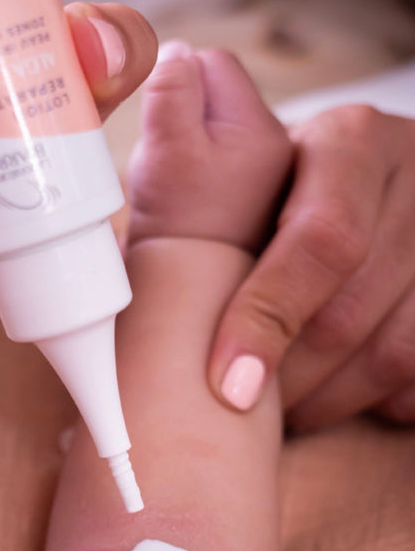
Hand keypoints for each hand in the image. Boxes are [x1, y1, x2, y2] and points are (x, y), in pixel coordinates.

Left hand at [207, 104, 414, 425]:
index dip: (270, 318)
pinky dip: (380, 402)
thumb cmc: (283, 190)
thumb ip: (202, 167)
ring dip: (328, 400)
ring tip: (282, 410)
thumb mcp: (250, 164)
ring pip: (392, 353)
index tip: (228, 385)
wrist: (371, 185)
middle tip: (241, 406)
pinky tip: (340, 398)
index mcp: (352, 140)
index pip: (321, 240)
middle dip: (288, 377)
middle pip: (349, 311)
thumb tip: (159, 141)